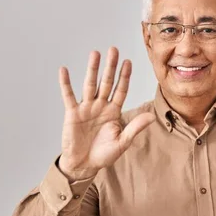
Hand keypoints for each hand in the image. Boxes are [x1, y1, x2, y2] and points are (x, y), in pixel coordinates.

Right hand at [58, 47, 155, 180]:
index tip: (128, 62)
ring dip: (92, 69)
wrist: (84, 165)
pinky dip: (66, 83)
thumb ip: (135, 128)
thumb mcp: (122, 142)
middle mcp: (100, 106)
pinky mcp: (72, 113)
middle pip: (106, 82)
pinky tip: (64, 70)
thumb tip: (151, 117)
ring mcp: (86, 108)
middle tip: (114, 50)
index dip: (124, 77)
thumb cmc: (104, 154)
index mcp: (113, 111)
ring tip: (95, 53)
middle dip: (110, 67)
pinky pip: (69, 96)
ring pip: (90, 85)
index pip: (121, 90)